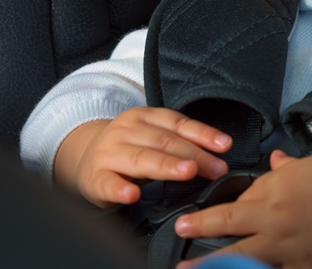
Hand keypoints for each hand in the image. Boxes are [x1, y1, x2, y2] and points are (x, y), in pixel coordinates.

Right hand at [53, 107, 231, 206]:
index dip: (203, 134)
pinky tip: (132, 195)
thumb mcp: (153, 136)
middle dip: (194, 155)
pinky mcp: (95, 177)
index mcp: (144, 117)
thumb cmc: (128, 148)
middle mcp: (126, 130)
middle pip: (165, 142)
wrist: (85, 157)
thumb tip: (218, 154)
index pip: (178, 123)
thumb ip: (180, 142)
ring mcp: (109, 153)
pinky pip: (108, 184)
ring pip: (140, 159)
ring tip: (186, 172)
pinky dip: (120, 189)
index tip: (225, 145)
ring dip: (165, 166)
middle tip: (216, 168)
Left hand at [174, 151, 311, 268]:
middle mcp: (277, 222)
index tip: (189, 222)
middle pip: (230, 230)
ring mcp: (290, 250)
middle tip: (178, 242)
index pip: (236, 204)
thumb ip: (286, 169)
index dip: (211, 216)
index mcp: (276, 192)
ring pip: (246, 263)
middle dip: (200, 234)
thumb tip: (273, 162)